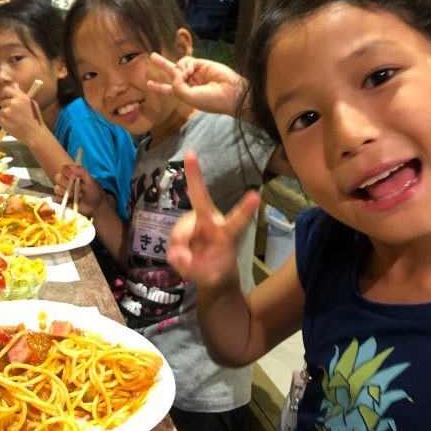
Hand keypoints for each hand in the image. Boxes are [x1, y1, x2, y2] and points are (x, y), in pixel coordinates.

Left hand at [0, 84, 44, 143]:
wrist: (34, 134)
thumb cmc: (35, 118)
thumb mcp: (30, 103)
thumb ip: (20, 94)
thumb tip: (13, 85)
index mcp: (20, 97)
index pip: (6, 89)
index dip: (5, 94)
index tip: (6, 97)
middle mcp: (11, 103)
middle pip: (3, 101)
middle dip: (7, 106)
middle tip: (15, 113)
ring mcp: (5, 113)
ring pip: (1, 110)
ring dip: (5, 114)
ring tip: (15, 120)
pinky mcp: (2, 121)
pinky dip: (4, 121)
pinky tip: (12, 124)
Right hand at [53, 164, 106, 216]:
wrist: (94, 206)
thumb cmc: (93, 191)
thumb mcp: (90, 180)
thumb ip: (82, 171)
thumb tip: (71, 166)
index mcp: (72, 174)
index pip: (64, 169)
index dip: (67, 172)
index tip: (74, 177)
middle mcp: (65, 181)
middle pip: (58, 178)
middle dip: (68, 184)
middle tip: (79, 189)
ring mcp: (62, 190)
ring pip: (57, 188)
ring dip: (67, 193)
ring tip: (77, 196)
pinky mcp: (60, 200)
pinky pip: (56, 198)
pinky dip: (63, 200)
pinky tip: (71, 202)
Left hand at [147, 53, 246, 115]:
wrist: (230, 92)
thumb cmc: (209, 100)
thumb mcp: (188, 97)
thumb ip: (177, 85)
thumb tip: (176, 71)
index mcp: (184, 94)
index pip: (169, 90)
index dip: (158, 87)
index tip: (148, 84)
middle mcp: (188, 83)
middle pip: (172, 72)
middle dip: (162, 64)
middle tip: (152, 56)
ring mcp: (195, 73)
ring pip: (179, 65)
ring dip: (179, 69)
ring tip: (187, 74)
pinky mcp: (201, 64)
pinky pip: (188, 61)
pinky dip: (186, 65)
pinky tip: (191, 70)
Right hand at [167, 151, 260, 286]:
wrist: (211, 269)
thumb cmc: (216, 269)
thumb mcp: (209, 276)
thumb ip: (193, 267)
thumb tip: (175, 254)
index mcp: (227, 232)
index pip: (237, 221)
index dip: (245, 210)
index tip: (256, 195)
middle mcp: (211, 219)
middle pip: (200, 198)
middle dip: (195, 175)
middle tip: (190, 154)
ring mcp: (195, 220)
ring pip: (180, 232)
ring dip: (180, 249)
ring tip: (190, 261)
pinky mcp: (184, 224)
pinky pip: (174, 238)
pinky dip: (175, 250)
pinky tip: (184, 254)